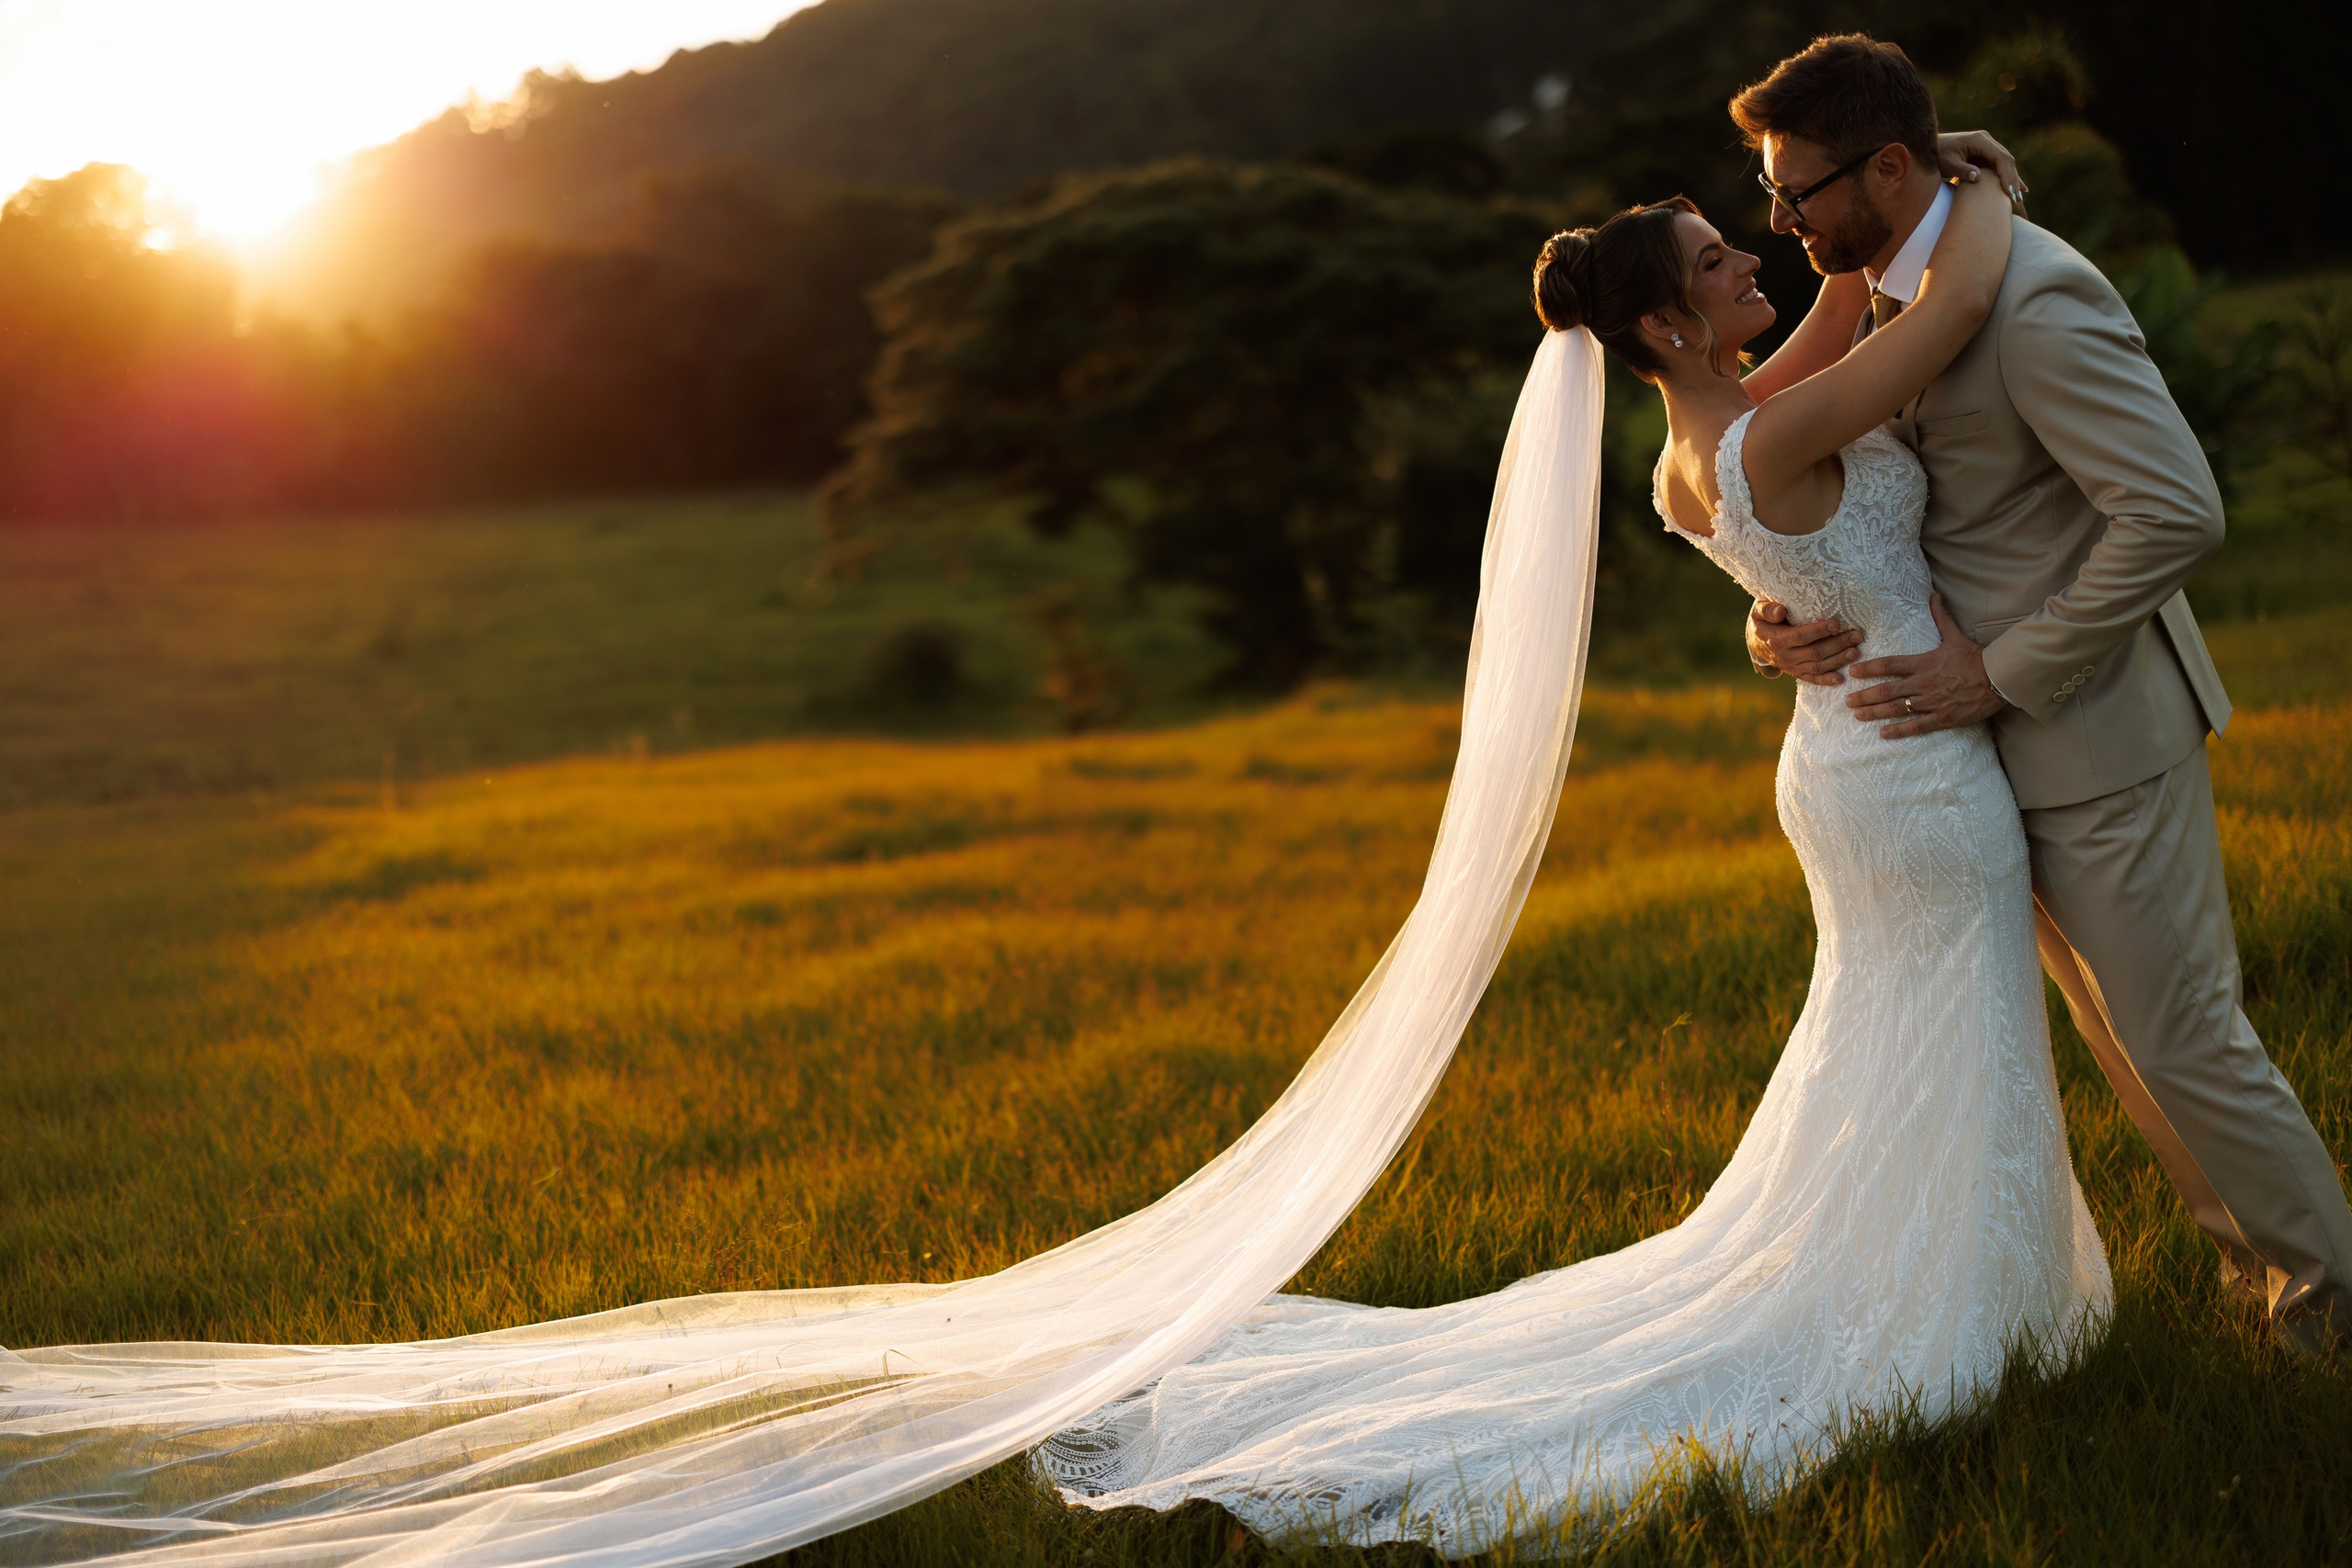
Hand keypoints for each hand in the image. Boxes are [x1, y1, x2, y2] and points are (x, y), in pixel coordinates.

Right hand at [1748, 600, 1863, 685]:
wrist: (1755, 643)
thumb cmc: (1762, 622)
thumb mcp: (1758, 612)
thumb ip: (1767, 610)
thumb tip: (1781, 611)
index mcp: (1776, 640)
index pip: (1801, 636)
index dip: (1820, 631)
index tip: (1837, 623)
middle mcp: (1785, 657)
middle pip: (1815, 652)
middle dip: (1838, 644)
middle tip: (1857, 636)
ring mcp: (1791, 667)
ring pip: (1818, 666)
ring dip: (1838, 660)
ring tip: (1856, 652)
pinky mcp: (1797, 673)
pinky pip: (1813, 679)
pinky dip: (1827, 680)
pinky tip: (1841, 678)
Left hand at [1843, 594, 2010, 737]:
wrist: (1998, 679)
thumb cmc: (1976, 658)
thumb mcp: (1955, 636)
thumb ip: (1941, 618)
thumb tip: (1934, 596)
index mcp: (1923, 663)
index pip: (1889, 665)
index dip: (1868, 668)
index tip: (1853, 672)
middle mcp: (1923, 683)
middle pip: (1886, 690)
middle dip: (1864, 696)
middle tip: (1847, 700)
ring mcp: (1931, 702)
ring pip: (1896, 709)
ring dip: (1874, 712)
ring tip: (1857, 715)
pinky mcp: (1942, 718)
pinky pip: (1916, 726)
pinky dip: (1898, 730)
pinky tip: (1883, 733)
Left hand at [1936, 130, 2027, 209]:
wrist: (1931, 148)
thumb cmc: (1937, 156)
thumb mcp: (1947, 163)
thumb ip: (1962, 170)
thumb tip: (1978, 177)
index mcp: (1979, 140)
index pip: (1999, 157)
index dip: (2006, 174)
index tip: (2008, 191)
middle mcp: (1986, 140)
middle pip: (2006, 160)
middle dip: (2012, 179)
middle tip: (2015, 198)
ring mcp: (1987, 146)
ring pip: (2005, 163)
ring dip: (2012, 180)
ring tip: (2018, 197)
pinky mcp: (1986, 154)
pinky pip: (2000, 166)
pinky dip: (2007, 177)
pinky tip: (2020, 188)